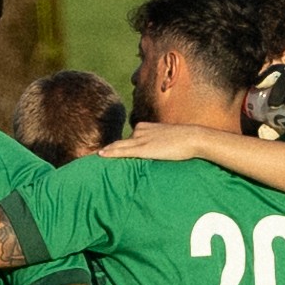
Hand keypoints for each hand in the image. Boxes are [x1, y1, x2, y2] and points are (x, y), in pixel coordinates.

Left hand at [94, 122, 217, 161]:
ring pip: (118, 146)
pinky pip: (123, 151)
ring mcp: (141, 139)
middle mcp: (140, 131)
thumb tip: (158, 152)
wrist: (192, 138)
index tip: (104, 151)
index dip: (116, 146)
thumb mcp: (169, 139)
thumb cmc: (185, 141)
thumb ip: (160, 144)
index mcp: (145, 127)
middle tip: (91, 155)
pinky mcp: (144, 148)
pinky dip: (111, 153)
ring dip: (106, 152)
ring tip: (92, 157)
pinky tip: (100, 155)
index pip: (128, 138)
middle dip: (108, 149)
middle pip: (121, 142)